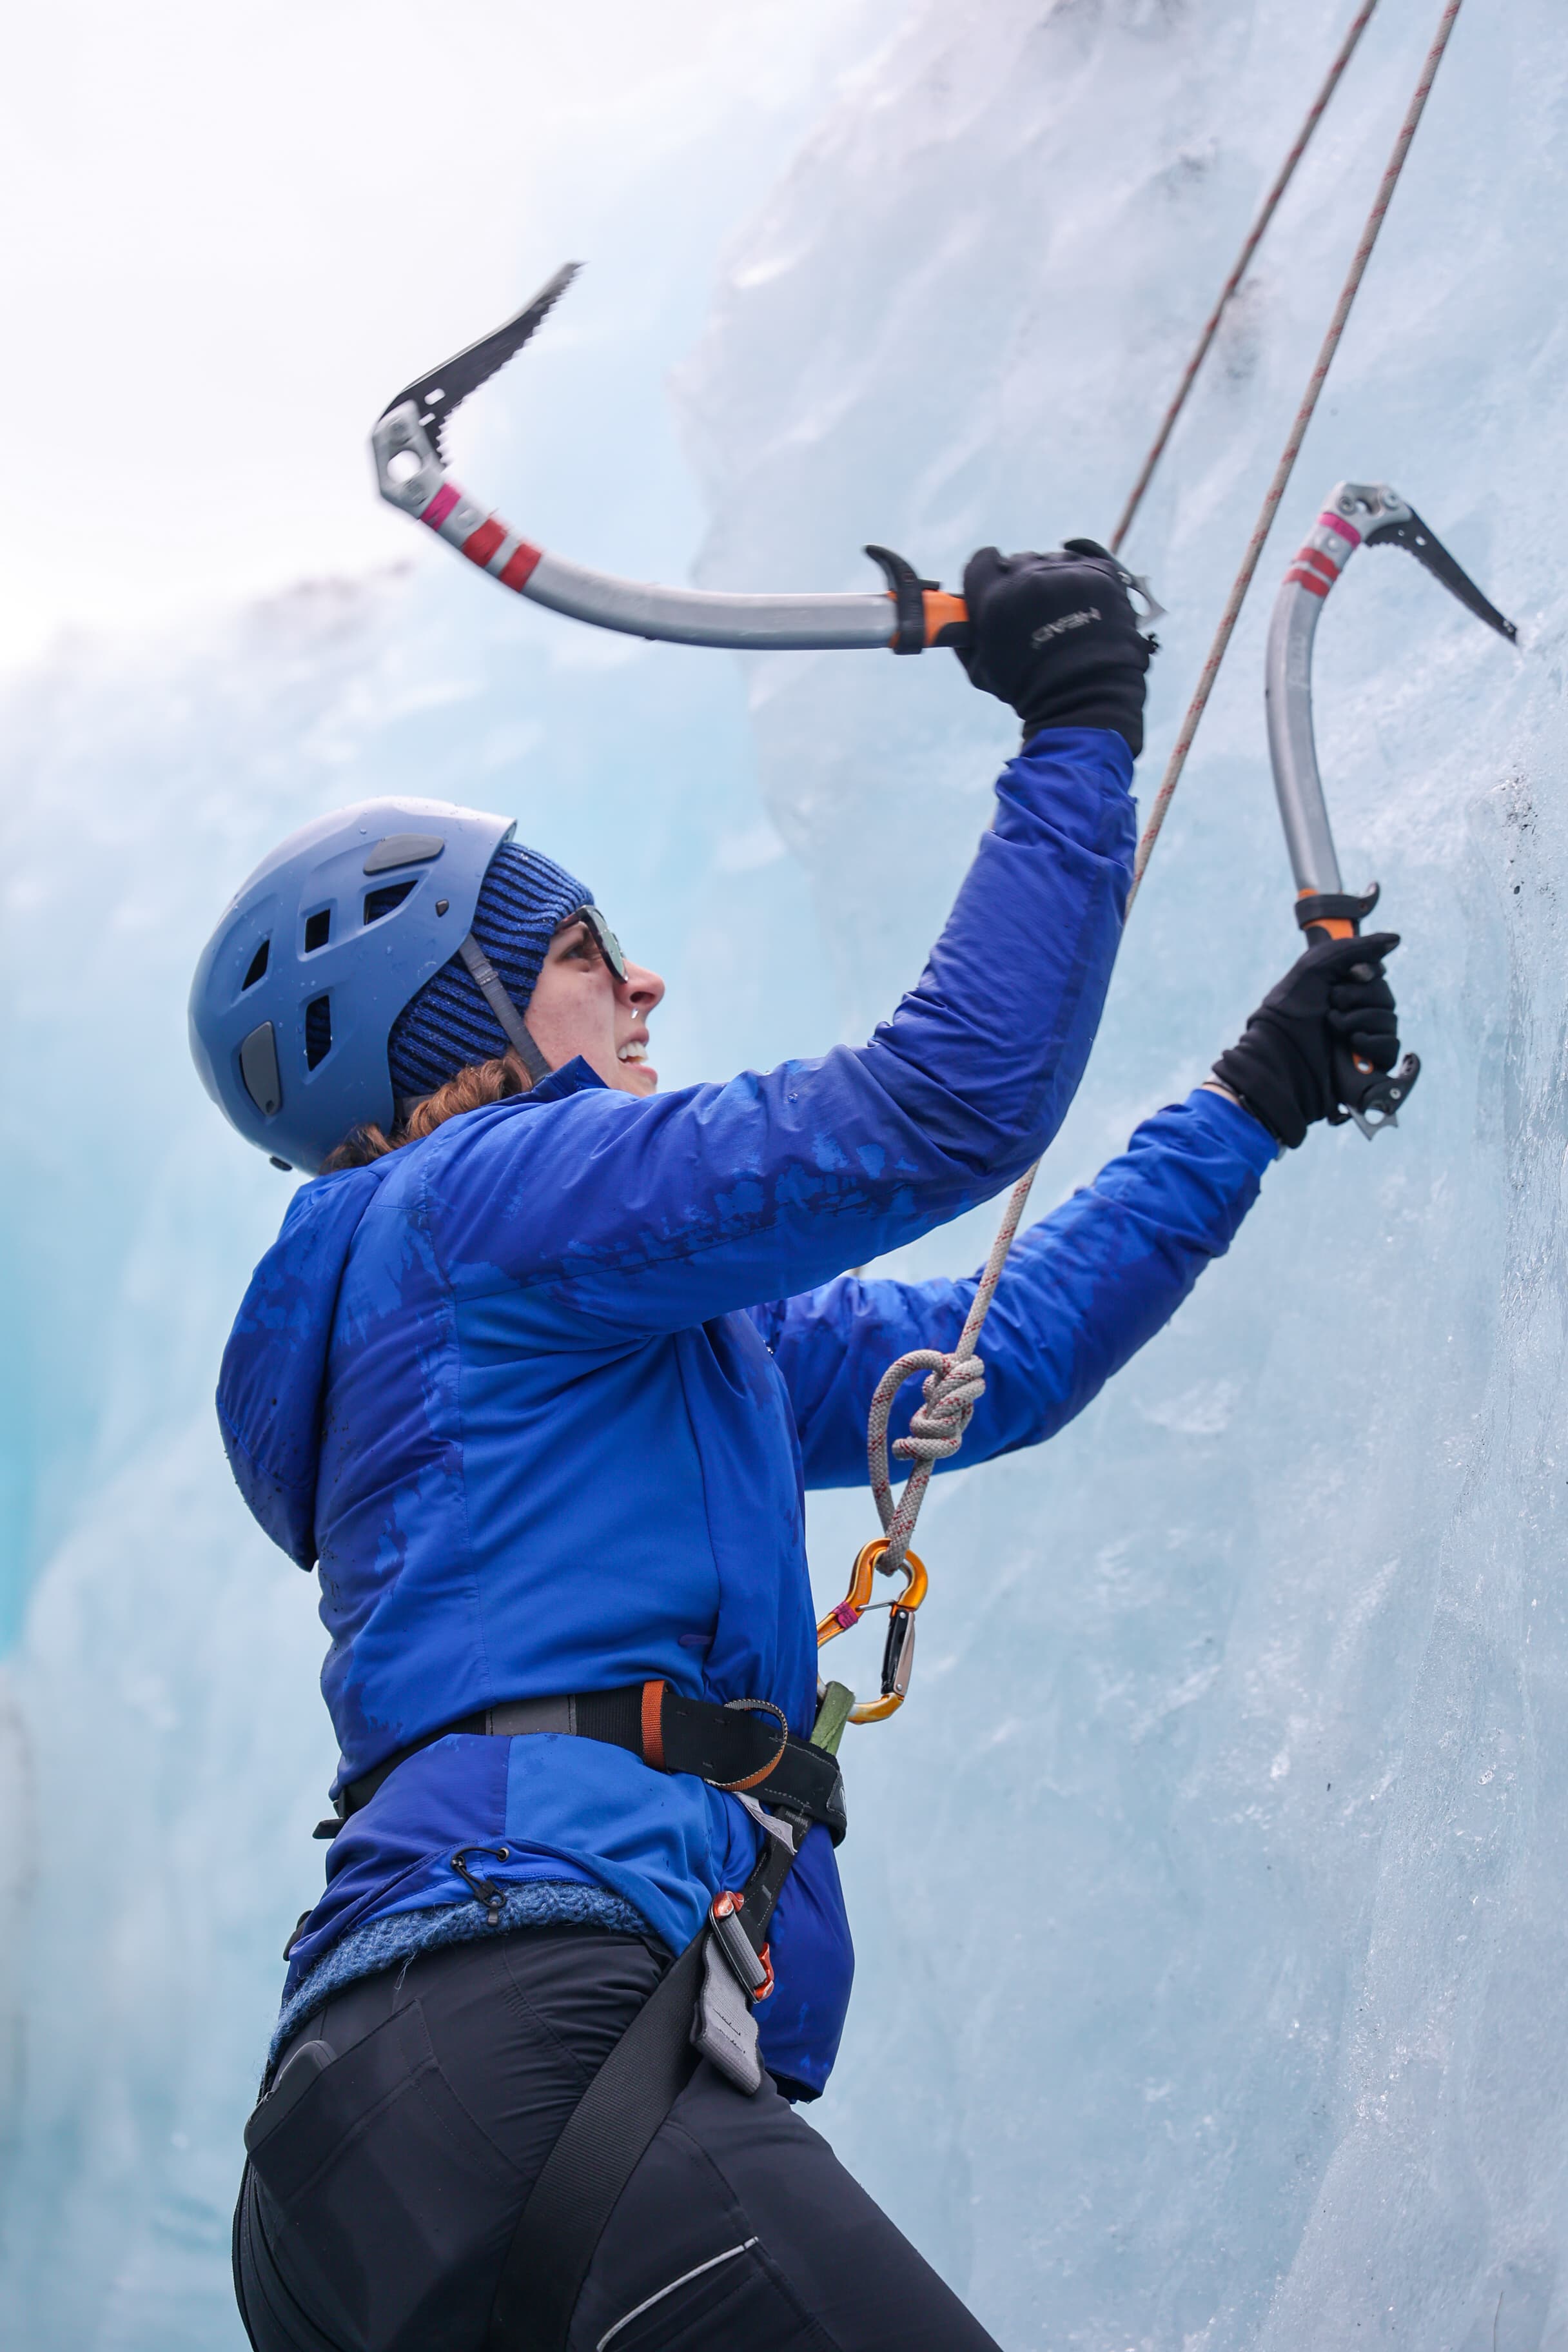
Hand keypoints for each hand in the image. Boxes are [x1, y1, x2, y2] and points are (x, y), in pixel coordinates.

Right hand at [956, 538, 1154, 754]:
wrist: (1085, 697)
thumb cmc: (1029, 689)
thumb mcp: (981, 670)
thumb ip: (966, 637)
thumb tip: (960, 619)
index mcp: (994, 598)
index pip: (982, 561)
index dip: (986, 573)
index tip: (993, 584)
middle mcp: (1030, 578)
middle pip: (1017, 562)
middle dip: (1018, 582)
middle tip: (1028, 610)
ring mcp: (1067, 573)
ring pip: (1051, 562)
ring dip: (1050, 580)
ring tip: (1059, 611)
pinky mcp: (1099, 574)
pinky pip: (1084, 560)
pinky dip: (1080, 577)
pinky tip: (1080, 598)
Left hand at [1211, 932, 1401, 1147]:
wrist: (1281, 1057)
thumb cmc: (1291, 1010)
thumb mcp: (1317, 967)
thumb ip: (1356, 949)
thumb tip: (1395, 939)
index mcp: (1341, 988)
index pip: (1376, 972)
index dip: (1367, 971)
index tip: (1349, 974)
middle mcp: (1353, 1011)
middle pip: (1385, 995)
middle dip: (1358, 996)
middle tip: (1332, 1003)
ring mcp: (1362, 1038)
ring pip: (1389, 1019)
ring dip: (1360, 1019)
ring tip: (1334, 1026)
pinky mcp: (1369, 1063)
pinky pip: (1392, 1046)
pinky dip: (1373, 1042)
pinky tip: (1352, 1044)